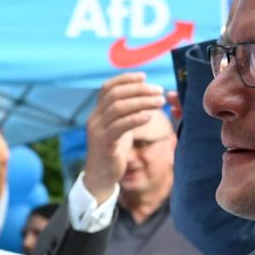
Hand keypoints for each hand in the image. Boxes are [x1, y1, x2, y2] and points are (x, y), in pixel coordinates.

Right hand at [81, 73, 164, 202]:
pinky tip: (150, 117)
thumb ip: (125, 113)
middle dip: (139, 90)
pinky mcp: (104, 144)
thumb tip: (144, 96)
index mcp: (97, 113)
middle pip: (115, 95)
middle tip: (158, 91)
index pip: (108, 87)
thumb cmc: (113, 151)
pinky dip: (136, 119)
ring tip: (160, 101)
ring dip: (142, 102)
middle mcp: (94, 119)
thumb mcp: (118, 128)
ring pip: (118, 108)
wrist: (100, 177)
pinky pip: (120, 127)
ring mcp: (97, 131)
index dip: (126, 79)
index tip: (145, 76)